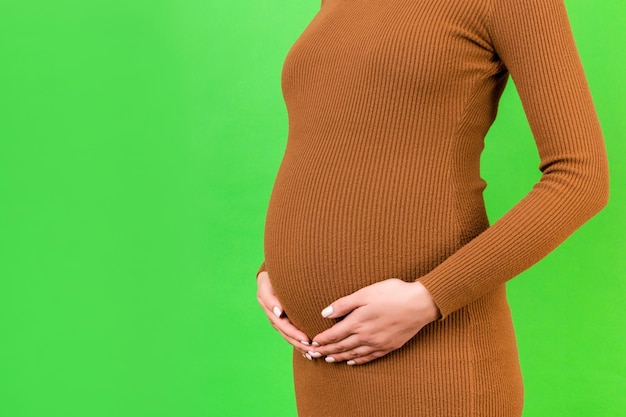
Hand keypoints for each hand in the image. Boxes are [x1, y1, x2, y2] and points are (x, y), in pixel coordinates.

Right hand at [256, 271, 312, 356]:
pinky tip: (309, 352)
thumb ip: (270, 299)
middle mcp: (275, 317)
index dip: (294, 334)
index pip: (283, 326)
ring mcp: (279, 320)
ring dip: (301, 346)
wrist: (272, 274)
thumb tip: (279, 313)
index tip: (306, 339)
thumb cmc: (271, 278)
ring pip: (290, 337)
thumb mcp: (266, 286)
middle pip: (288, 335)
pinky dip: (300, 344)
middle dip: (300, 344)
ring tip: (313, 354)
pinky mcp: (285, 320)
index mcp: (270, 311)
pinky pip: (292, 334)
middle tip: (313, 350)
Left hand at [309, 278, 440, 364]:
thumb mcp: (366, 293)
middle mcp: (366, 336)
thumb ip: (344, 304)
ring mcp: (378, 343)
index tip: (312, 342)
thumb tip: (325, 313)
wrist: (421, 304)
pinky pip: (369, 358)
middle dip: (325, 351)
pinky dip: (357, 360)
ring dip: (339, 357)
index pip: (334, 334)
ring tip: (328, 359)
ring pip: (353, 354)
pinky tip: (352, 361)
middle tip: (313, 355)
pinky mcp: (389, 346)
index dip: (322, 339)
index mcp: (358, 322)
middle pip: (341, 346)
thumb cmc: (393, 293)